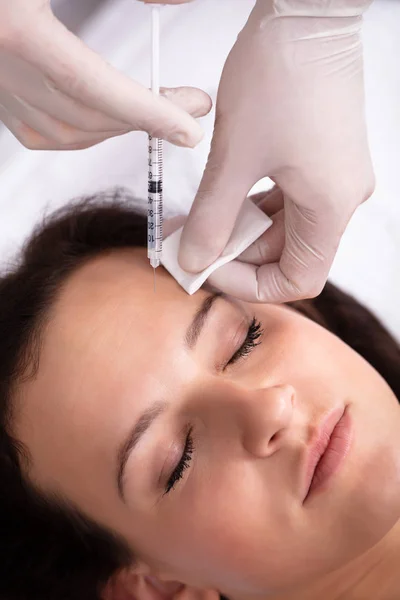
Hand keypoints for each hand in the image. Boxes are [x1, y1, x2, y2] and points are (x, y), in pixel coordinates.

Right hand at [0, 0, 210, 149]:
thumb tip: (176, 0)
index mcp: (16, 29)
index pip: (93, 84)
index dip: (147, 111)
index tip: (189, 127)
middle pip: (86, 114)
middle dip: (145, 119)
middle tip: (187, 108)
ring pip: (65, 132)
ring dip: (117, 128)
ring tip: (153, 112)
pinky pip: (39, 132)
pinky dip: (80, 133)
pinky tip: (105, 120)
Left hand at [179, 0, 374, 302]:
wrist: (308, 10)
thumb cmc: (280, 75)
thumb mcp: (235, 157)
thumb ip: (211, 219)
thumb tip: (192, 261)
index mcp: (330, 208)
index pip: (296, 279)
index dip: (248, 284)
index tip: (206, 269)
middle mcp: (339, 199)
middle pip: (284, 253)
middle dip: (232, 251)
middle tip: (186, 241)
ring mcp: (332, 177)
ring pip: (281, 225)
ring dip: (236, 227)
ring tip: (192, 218)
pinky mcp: (320, 157)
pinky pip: (285, 196)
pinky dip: (250, 202)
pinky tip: (219, 192)